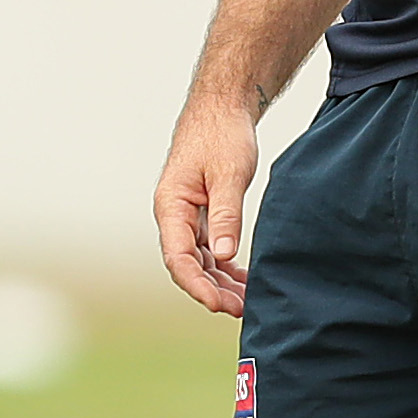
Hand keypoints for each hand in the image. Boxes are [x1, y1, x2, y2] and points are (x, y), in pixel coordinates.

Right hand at [156, 102, 257, 316]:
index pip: (178, 258)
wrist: (222, 107)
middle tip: (242, 310)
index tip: (219, 305)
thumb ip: (225, 215)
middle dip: (212, 290)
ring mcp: (187, 215)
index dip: (197, 286)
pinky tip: (242, 280)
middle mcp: (174, 215)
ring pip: (199, 260)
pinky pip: (208, 248)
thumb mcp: (228, 174)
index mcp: (171, 206)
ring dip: (220, 282)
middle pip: (188, 265)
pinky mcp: (202, 213)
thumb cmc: (222, 135)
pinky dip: (224, 266)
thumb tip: (222, 256)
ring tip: (246, 302)